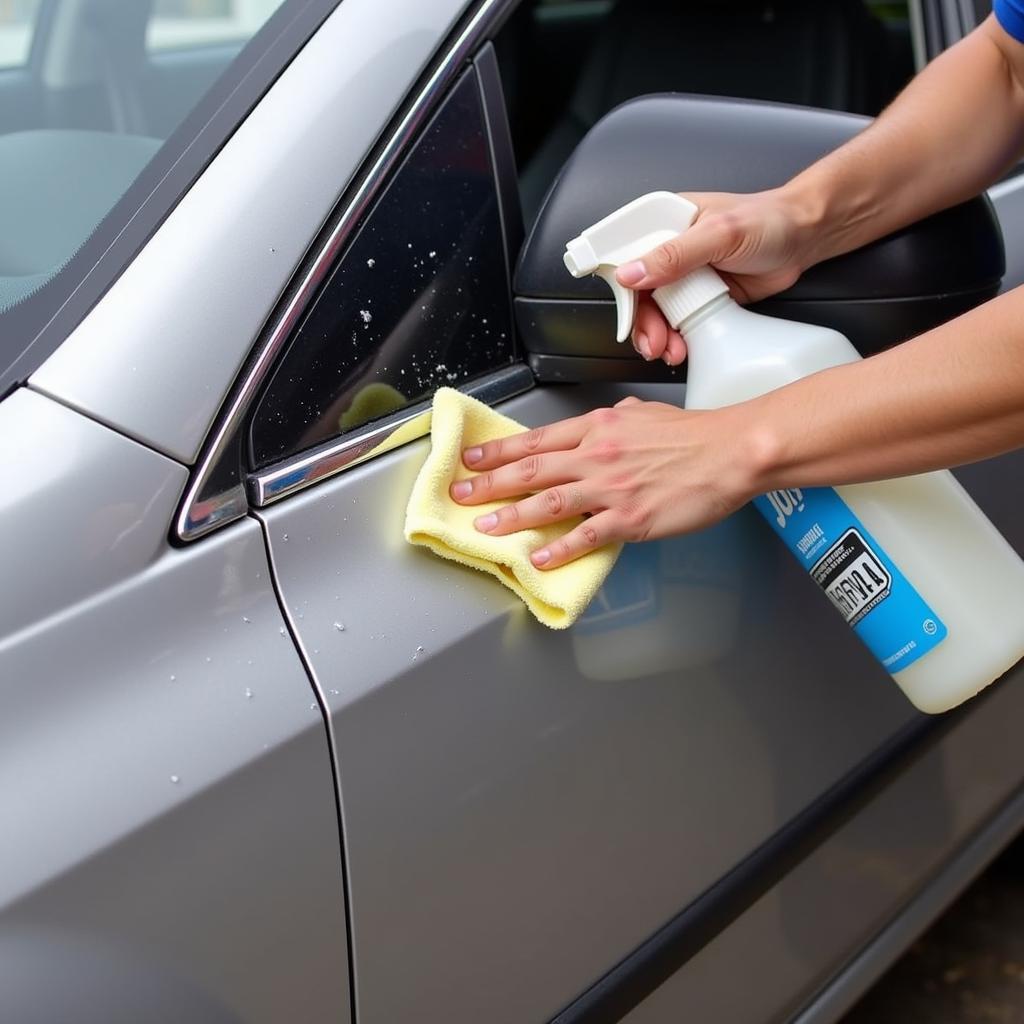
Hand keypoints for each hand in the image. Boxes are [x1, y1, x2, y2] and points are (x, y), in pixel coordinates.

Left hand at [449, 397, 759, 569]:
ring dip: (511, 517)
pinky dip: (558, 548)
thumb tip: (592, 429)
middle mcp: (595, 456)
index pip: (536, 440)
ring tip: (484, 529)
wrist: (729, 453)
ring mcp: (610, 488)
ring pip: (548, 503)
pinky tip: (536, 557)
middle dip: (488, 485)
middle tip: (459, 496)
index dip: (498, 452)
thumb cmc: (691, 434)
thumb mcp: (641, 413)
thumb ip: (609, 422)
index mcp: (597, 428)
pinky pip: (585, 536)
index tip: (472, 460)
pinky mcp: (629, 518)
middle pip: (530, 471)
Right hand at [618, 189, 813, 364]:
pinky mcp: (699, 296)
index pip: (625, 252)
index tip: (622, 309)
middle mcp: (670, 248)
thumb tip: (632, 273)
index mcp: (665, 222)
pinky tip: (680, 348)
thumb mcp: (720, 234)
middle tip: (653, 341)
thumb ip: (675, 254)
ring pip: (654, 310)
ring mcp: (683, 275)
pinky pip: (676, 321)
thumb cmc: (770, 221)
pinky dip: (675, 338)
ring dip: (658, 334)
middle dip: (641, 321)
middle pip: (636, 291)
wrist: (806, 238)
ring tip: (670, 350)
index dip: (618, 282)